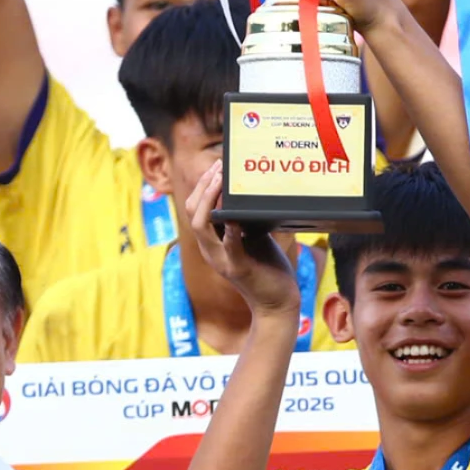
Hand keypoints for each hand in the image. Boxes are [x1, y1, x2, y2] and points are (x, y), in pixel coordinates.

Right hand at [181, 165, 299, 316]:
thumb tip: (247, 192)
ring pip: (201, 226)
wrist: (277, 303)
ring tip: (220, 181)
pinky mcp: (237, 269)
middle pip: (192, 213)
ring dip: (210, 200)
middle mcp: (210, 250)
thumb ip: (243, 219)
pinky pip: (229, 246)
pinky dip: (230, 230)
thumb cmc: (266, 268)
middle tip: (218, 166)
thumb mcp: (252, 237)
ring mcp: (221, 260)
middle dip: (204, 186)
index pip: (195, 209)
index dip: (202, 186)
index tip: (216, 166)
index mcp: (211, 242)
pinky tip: (235, 217)